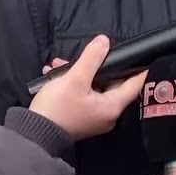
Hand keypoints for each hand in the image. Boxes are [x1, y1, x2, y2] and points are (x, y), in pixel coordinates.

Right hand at [29, 35, 146, 140]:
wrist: (32, 133)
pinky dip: (72, 83)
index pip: (134, 85)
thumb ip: (92, 58)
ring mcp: (93, 117)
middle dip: (98, 66)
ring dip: (80, 73)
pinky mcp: (79, 117)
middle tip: (89, 53)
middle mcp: (107, 114)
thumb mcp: (75, 78)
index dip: (139, 69)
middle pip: (111, 84)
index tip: (143, 56)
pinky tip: (55, 73)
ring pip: (93, 87)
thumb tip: (104, 41)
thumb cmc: (58, 106)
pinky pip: (82, 95)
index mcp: (112, 107)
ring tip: (62, 63)